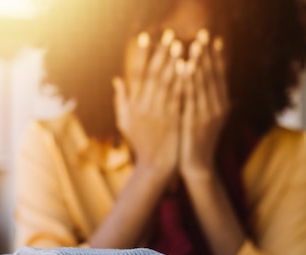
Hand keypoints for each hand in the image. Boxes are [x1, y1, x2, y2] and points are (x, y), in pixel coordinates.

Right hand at [113, 30, 184, 180]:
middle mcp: (143, 108)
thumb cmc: (142, 145)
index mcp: (132, 106)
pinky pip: (177, 97)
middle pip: (151, 75)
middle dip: (160, 53)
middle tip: (169, 36)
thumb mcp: (125, 123)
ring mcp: (157, 115)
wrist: (154, 167)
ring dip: (173, 63)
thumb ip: (121, 101)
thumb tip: (117, 80)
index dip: (140, 55)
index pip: (135, 75)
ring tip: (180, 45)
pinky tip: (188, 68)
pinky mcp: (171, 121)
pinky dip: (181, 81)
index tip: (145, 38)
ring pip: (165, 84)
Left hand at [179, 32, 229, 179]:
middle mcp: (218, 108)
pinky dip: (187, 81)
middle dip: (207, 56)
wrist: (196, 166)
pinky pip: (190, 96)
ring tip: (192, 47)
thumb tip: (218, 88)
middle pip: (213, 77)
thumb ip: (213, 104)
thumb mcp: (209, 121)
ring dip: (197, 64)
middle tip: (202, 37)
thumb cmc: (197, 142)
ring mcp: (207, 115)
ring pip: (203, 85)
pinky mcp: (194, 122)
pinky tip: (182, 68)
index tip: (213, 41)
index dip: (217, 58)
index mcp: (222, 106)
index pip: (220, 77)